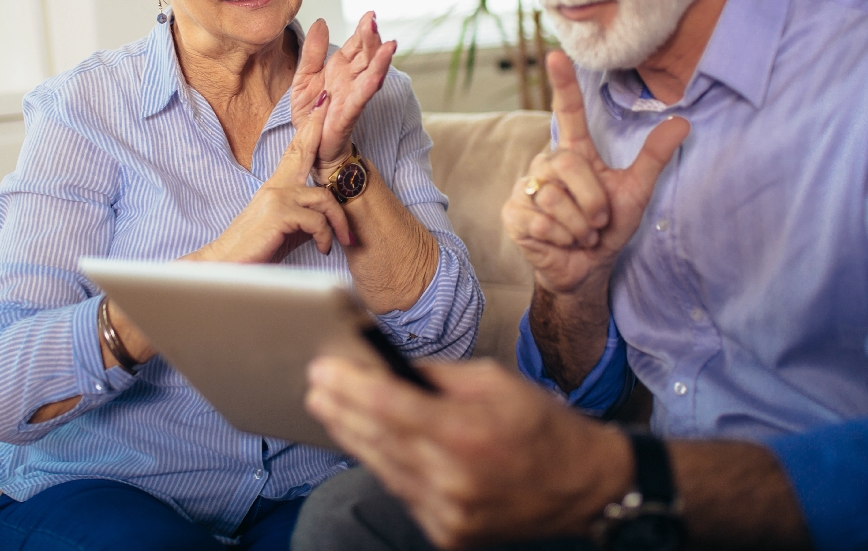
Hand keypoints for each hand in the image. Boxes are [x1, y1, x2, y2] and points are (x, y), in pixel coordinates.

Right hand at [194, 94, 351, 263]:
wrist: (224, 268)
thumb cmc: (257, 250)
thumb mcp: (286, 229)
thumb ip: (304, 216)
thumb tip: (325, 217)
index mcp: (277, 187)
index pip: (294, 152)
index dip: (308, 130)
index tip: (320, 106)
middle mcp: (276, 186)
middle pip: (302, 151)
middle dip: (317, 127)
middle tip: (328, 102)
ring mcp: (276, 197)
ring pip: (324, 198)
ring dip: (338, 222)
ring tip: (341, 240)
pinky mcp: (278, 214)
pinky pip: (316, 220)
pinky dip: (324, 236)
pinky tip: (321, 248)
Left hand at [290, 13, 395, 171]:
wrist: (310, 144)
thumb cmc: (311, 113)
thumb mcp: (303, 76)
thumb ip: (312, 52)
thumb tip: (321, 22)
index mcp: (340, 68)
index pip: (356, 45)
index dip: (363, 30)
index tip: (370, 14)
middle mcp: (351, 79)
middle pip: (366, 55)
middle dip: (372, 39)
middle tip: (373, 22)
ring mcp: (352, 96)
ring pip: (370, 74)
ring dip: (380, 61)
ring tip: (389, 46)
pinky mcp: (348, 114)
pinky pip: (361, 99)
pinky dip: (369, 87)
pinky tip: (377, 76)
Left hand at [306, 356, 631, 549]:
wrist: (581, 486)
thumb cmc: (540, 424)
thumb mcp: (494, 380)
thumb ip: (437, 376)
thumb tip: (389, 365)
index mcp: (466, 432)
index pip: (390, 406)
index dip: (350, 386)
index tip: (323, 368)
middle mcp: (453, 478)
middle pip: (378, 438)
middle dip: (340, 408)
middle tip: (315, 385)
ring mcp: (448, 512)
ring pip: (383, 468)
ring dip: (352, 435)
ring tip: (328, 409)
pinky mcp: (448, 532)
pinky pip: (402, 492)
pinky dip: (382, 464)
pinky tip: (365, 442)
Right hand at [501, 51, 688, 293]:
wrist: (585, 267)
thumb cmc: (607, 227)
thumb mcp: (635, 191)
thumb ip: (653, 158)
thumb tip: (684, 123)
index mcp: (573, 152)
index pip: (566, 112)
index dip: (562, 84)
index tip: (556, 55)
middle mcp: (545, 164)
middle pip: (568, 166)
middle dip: (592, 201)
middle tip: (599, 221)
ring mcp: (525, 187)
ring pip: (554, 198)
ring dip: (579, 225)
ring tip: (581, 233)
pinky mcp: (513, 213)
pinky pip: (541, 220)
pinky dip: (562, 237)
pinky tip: (562, 242)